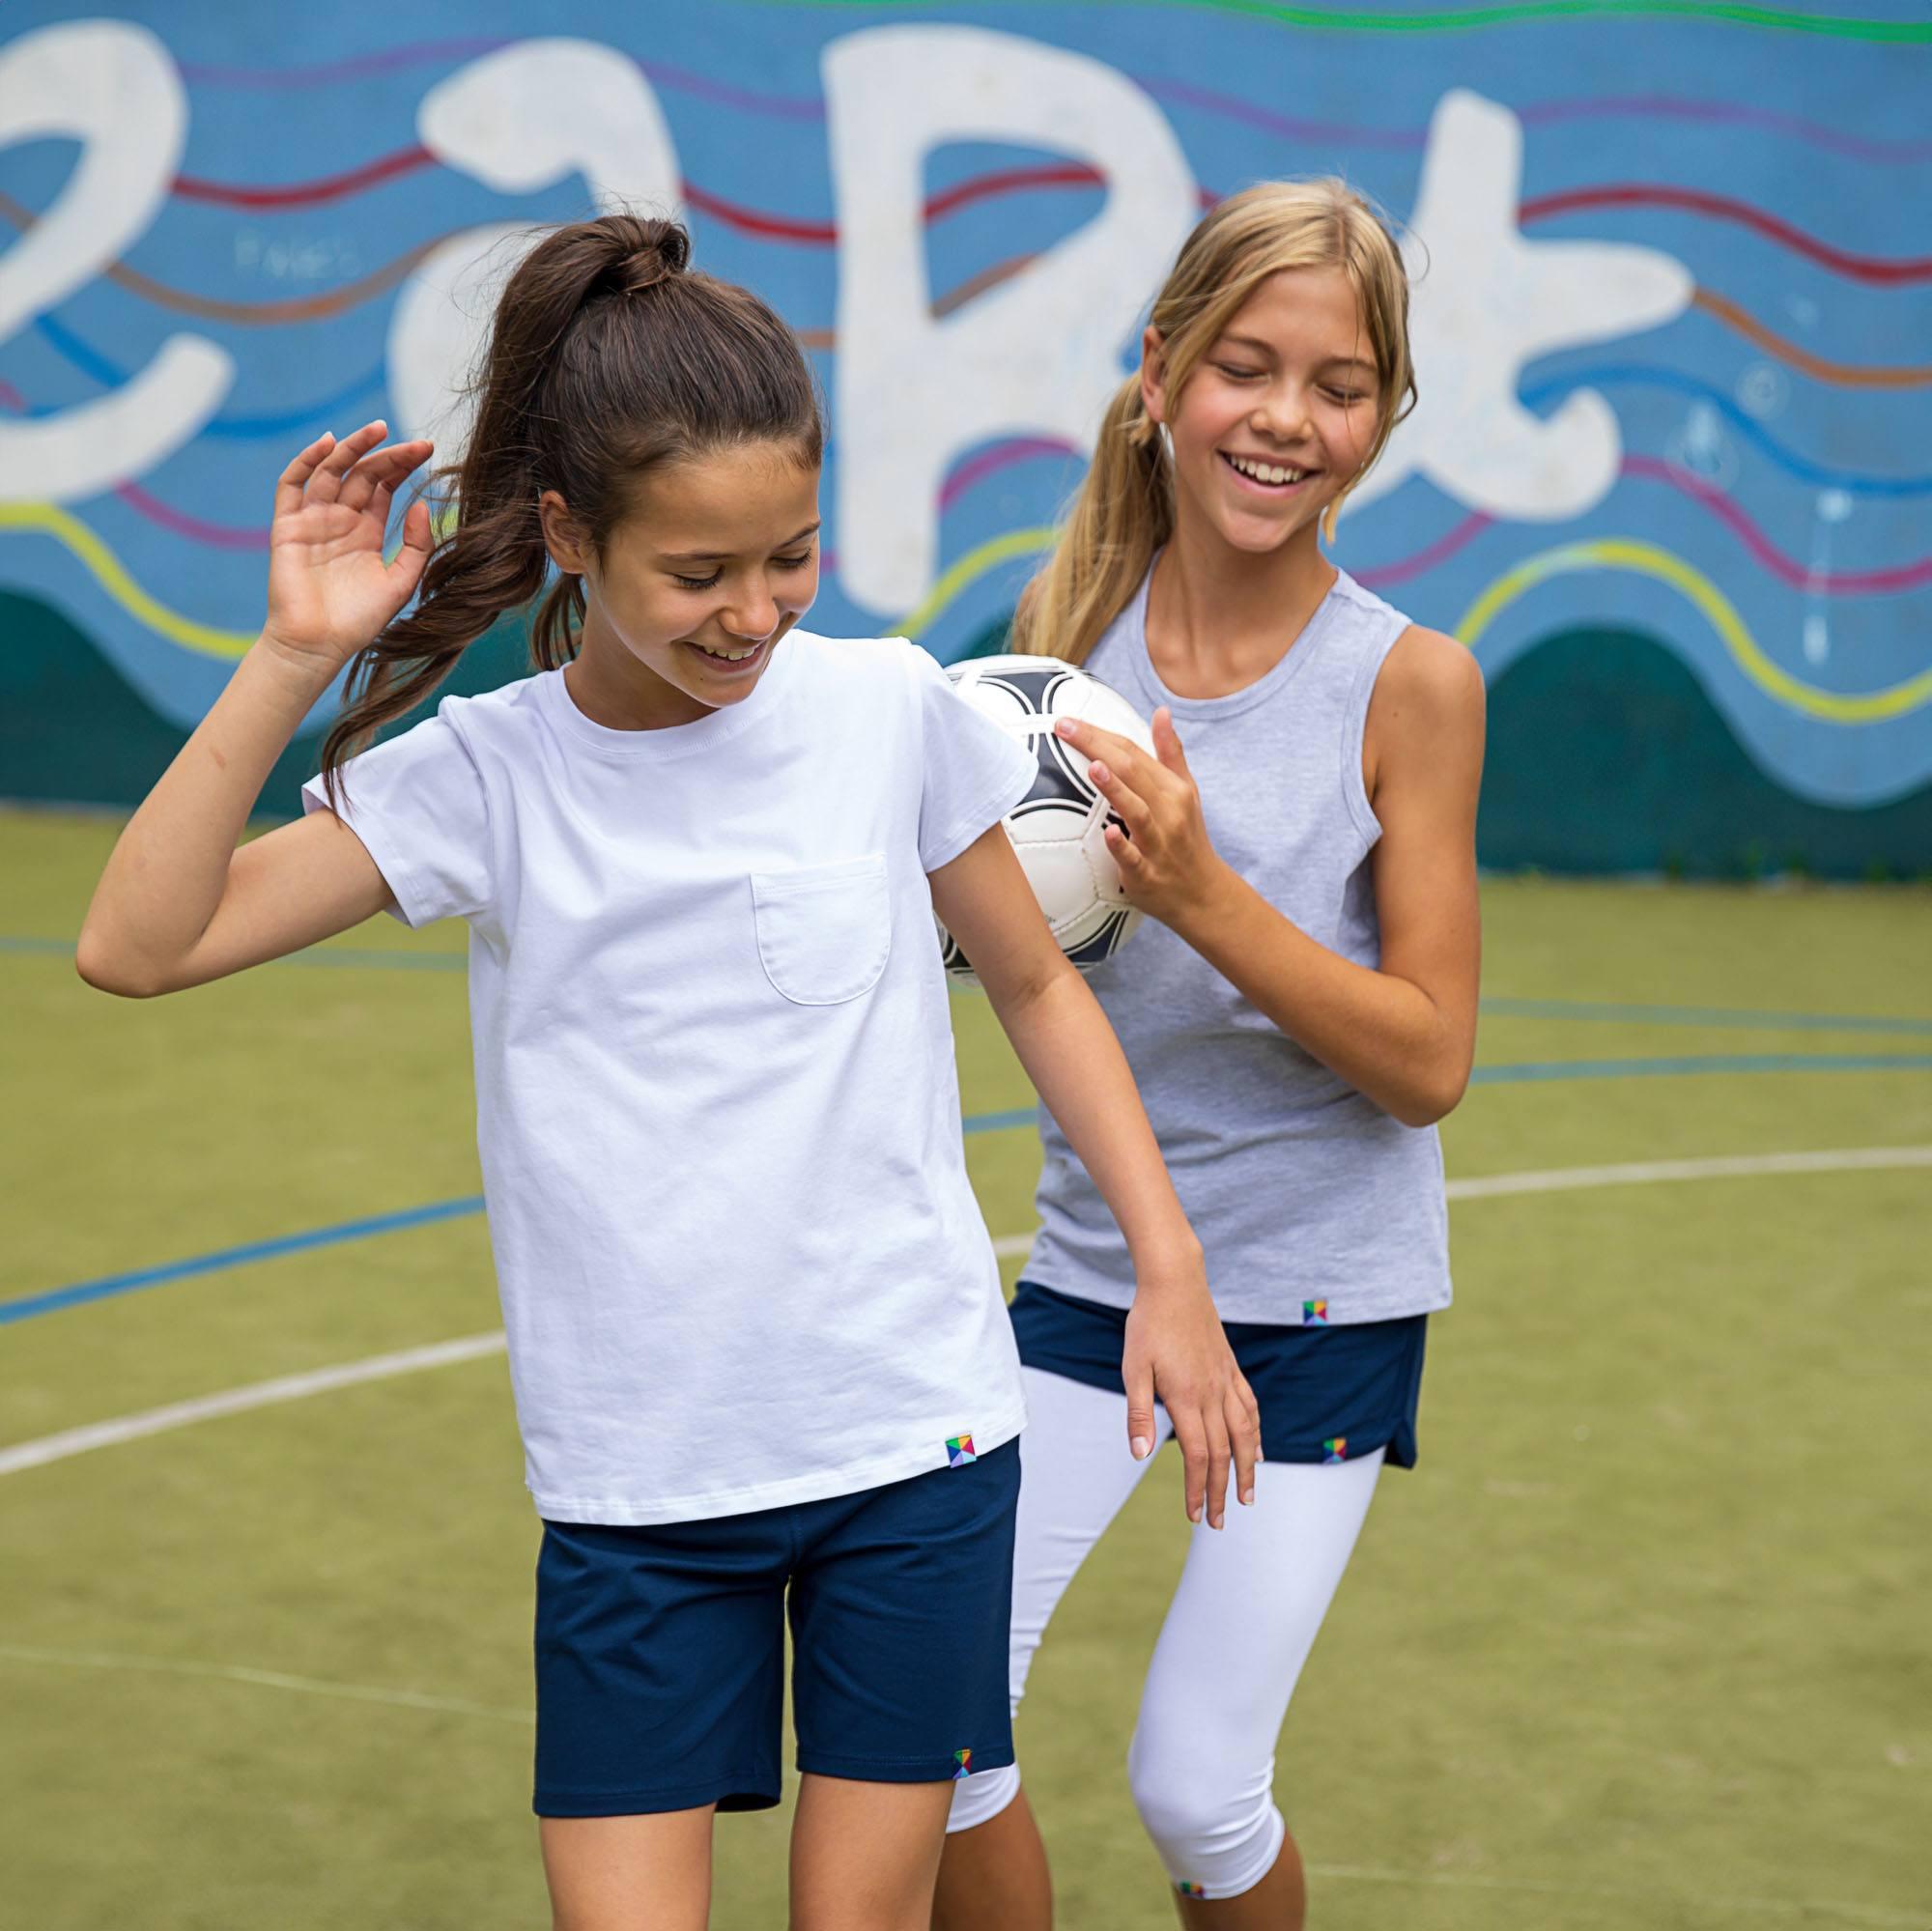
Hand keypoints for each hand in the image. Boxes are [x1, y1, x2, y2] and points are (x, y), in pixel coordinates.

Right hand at [261, 422, 434, 671]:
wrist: (318, 645)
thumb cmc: (359, 621)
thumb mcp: (400, 582)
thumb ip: (415, 546)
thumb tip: (421, 504)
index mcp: (365, 532)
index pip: (384, 487)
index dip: (403, 466)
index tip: (428, 450)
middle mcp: (339, 521)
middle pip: (362, 474)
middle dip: (387, 455)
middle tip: (414, 443)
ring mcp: (312, 520)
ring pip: (330, 471)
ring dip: (353, 447)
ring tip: (379, 430)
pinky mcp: (287, 525)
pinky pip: (292, 484)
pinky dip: (306, 460)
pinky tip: (329, 443)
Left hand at [1054, 708, 1227, 929]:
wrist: (1202, 894)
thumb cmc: (1187, 837)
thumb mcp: (1186, 792)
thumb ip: (1171, 752)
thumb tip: (1161, 711)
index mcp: (1172, 788)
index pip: (1133, 753)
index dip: (1100, 734)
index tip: (1068, 721)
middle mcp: (1167, 811)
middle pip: (1131, 772)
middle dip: (1096, 747)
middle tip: (1064, 728)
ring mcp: (1158, 843)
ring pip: (1136, 811)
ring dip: (1115, 789)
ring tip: (1093, 767)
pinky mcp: (1147, 874)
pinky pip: (1132, 859)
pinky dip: (1120, 846)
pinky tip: (1107, 833)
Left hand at [1121, 1257, 1262, 1527]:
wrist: (1175, 1282)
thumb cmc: (1148, 1324)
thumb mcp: (1133, 1367)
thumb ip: (1139, 1412)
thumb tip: (1140, 1454)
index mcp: (1186, 1398)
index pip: (1197, 1456)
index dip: (1197, 1489)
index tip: (1195, 1516)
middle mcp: (1212, 1394)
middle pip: (1223, 1453)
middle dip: (1220, 1491)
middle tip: (1219, 1523)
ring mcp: (1225, 1380)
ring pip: (1244, 1434)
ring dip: (1247, 1469)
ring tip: (1248, 1496)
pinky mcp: (1231, 1368)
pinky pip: (1249, 1407)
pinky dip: (1256, 1433)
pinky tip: (1257, 1448)